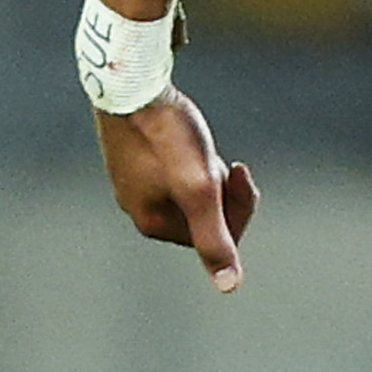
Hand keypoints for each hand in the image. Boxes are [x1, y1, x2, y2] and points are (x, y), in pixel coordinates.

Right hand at [96, 89, 257, 291]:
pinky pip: (179, 171)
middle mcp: (137, 209)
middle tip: (216, 157)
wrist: (132, 84)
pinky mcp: (135, 159)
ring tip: (201, 144)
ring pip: (195, 191)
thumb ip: (215, 236)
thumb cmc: (168, 133)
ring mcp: (133, 184)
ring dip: (210, 171)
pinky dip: (194, 157)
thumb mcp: (201, 187)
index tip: (238, 170)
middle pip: (207, 215)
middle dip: (222, 189)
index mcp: (151, 224)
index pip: (217, 237)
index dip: (239, 206)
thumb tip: (229, 287)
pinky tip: (190, 137)